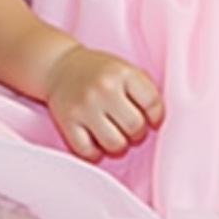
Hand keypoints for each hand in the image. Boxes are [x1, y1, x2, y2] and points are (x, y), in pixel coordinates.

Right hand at [43, 46, 164, 161]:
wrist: (59, 66)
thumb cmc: (99, 72)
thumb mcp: (125, 69)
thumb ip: (144, 90)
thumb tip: (158, 122)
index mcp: (123, 73)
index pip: (153, 104)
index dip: (156, 116)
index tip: (151, 119)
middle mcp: (104, 88)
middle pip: (135, 127)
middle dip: (137, 132)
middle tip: (130, 127)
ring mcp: (84, 106)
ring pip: (115, 144)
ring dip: (119, 145)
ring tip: (115, 134)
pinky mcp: (67, 122)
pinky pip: (89, 152)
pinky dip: (96, 152)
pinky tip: (96, 140)